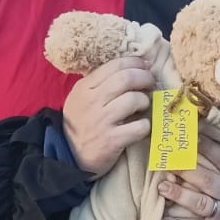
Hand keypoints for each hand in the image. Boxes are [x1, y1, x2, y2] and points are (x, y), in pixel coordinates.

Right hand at [62, 55, 154, 175]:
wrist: (69, 157)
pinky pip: (139, 126)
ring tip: (143, 106)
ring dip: (145, 101)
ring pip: (134, 99)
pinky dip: (145, 126)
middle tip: (150, 83)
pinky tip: (141, 127)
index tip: (145, 67)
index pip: (115, 65)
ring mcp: (102, 121)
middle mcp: (93, 101)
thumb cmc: (81, 124)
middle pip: (127, 78)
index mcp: (85, 87)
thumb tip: (132, 69)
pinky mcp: (112, 140)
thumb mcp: (82, 98)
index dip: (136, 63)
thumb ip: (100, 83)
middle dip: (145, 78)